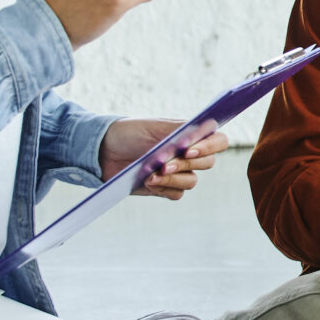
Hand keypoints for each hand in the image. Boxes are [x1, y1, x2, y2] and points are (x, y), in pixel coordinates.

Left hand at [99, 117, 226, 199]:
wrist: (102, 151)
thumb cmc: (128, 132)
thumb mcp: (153, 126)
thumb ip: (180, 128)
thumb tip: (207, 127)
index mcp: (190, 134)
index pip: (217, 141)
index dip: (209, 147)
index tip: (188, 151)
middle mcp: (188, 154)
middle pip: (207, 163)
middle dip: (186, 165)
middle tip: (164, 164)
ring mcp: (178, 172)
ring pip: (192, 181)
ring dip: (173, 178)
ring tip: (151, 175)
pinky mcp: (165, 188)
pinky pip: (177, 194)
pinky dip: (164, 188)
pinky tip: (147, 181)